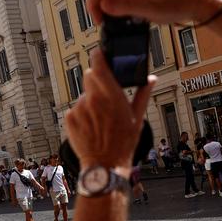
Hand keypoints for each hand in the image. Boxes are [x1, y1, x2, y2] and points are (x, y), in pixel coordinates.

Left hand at [65, 49, 154, 168]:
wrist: (105, 165)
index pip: (98, 64)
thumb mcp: (137, 118)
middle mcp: (94, 99)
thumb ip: (143, 94)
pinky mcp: (70, 118)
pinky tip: (91, 127)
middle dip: (96, 81)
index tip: (99, 54)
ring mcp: (79, 108)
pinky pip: (74, 109)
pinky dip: (81, 114)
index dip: (98, 57)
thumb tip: (151, 79)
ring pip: (83, 95)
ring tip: (99, 119)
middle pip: (89, 76)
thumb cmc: (123, 143)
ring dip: (89, 101)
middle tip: (104, 95)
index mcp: (112, 96)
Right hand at [88, 0, 221, 25]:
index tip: (100, 22)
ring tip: (120, 27)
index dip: (92, 7)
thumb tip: (103, 5)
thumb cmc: (176, 2)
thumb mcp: (148, 8)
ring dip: (111, 13)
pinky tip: (130, 23)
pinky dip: (121, 13)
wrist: (194, 0)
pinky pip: (123, 3)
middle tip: (108, 27)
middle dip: (100, 10)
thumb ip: (124, 6)